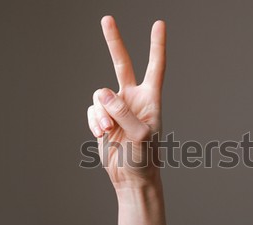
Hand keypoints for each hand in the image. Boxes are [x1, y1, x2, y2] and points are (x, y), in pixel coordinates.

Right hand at [87, 16, 165, 188]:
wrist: (131, 177)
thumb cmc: (145, 158)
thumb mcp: (140, 135)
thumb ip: (123, 112)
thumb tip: (104, 92)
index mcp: (150, 100)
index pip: (155, 67)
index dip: (157, 46)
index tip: (159, 25)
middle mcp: (133, 99)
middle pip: (123, 64)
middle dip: (114, 42)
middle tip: (107, 19)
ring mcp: (117, 108)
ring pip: (100, 95)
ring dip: (101, 113)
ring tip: (108, 131)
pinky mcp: (103, 118)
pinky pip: (93, 110)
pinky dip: (94, 121)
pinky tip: (102, 134)